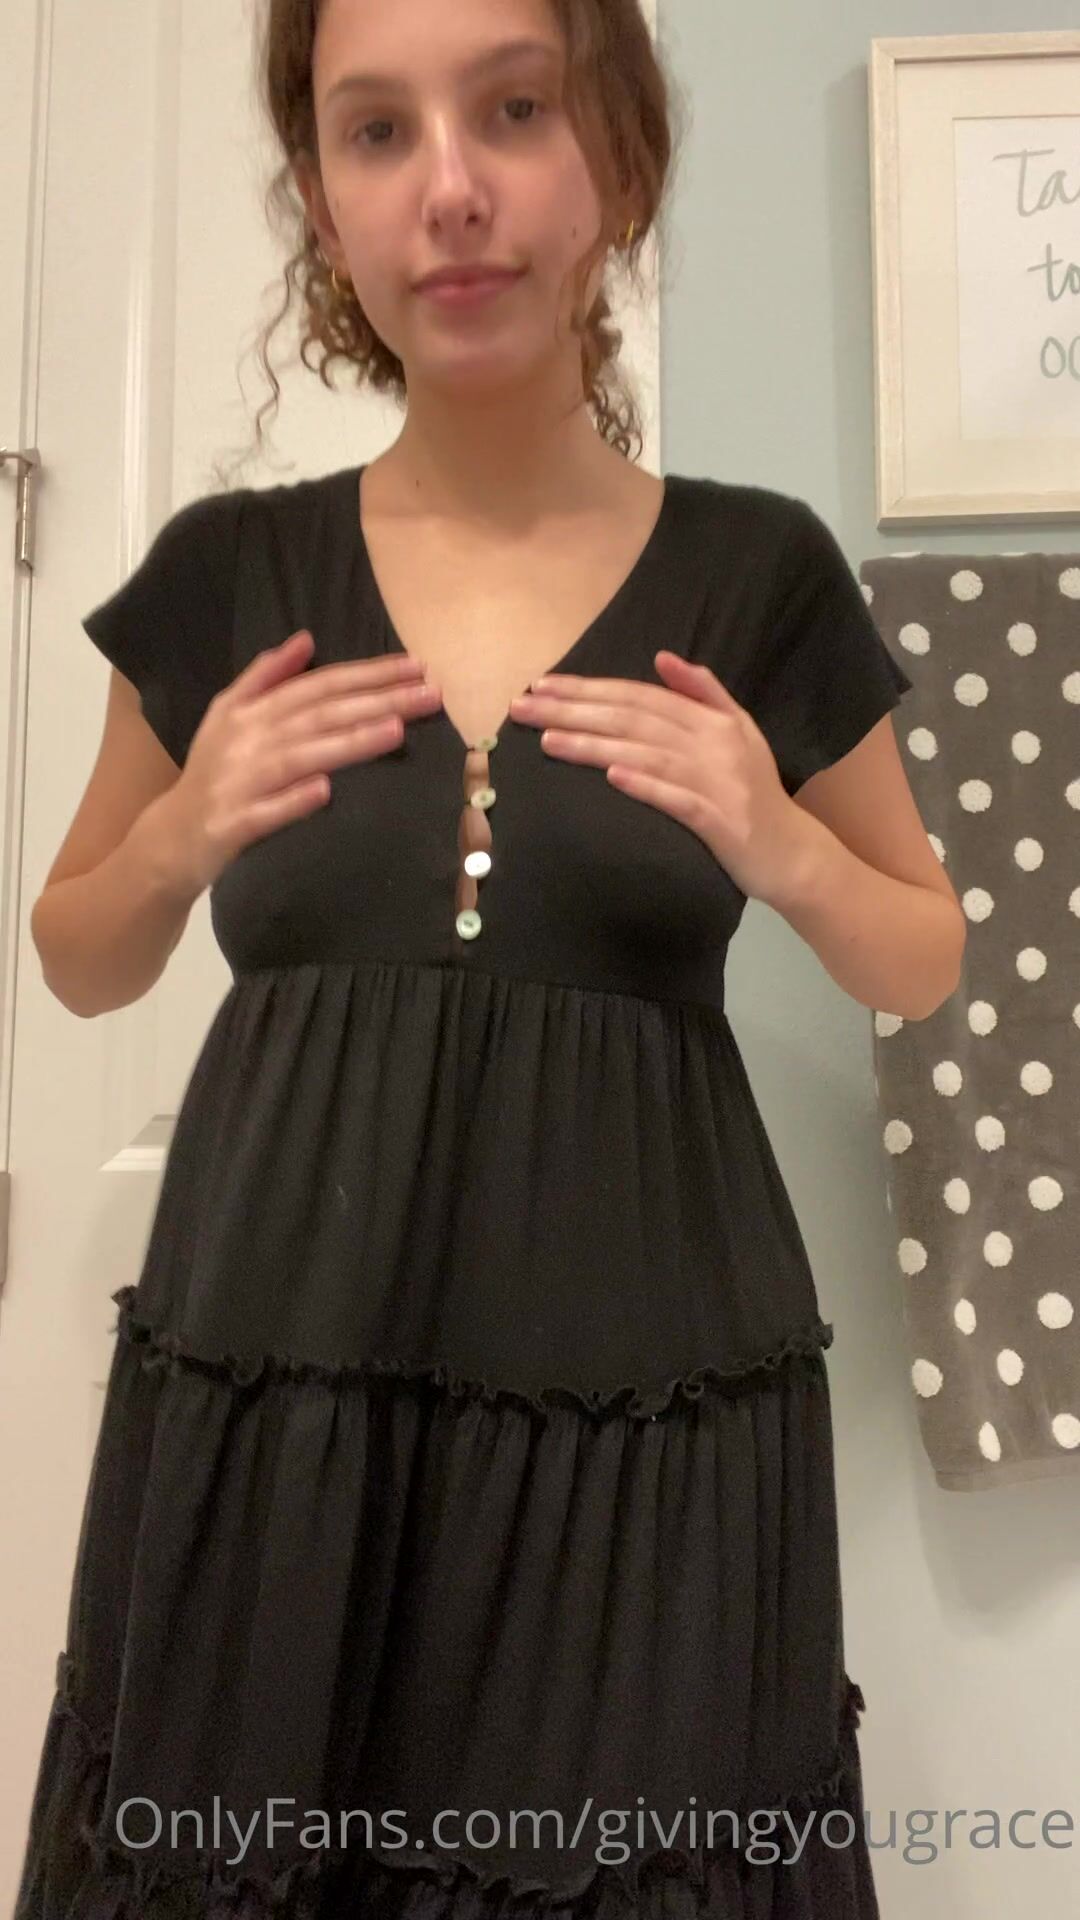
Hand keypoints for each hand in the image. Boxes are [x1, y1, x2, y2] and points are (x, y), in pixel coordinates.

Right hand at [157, 631, 441, 894]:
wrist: (171, 836)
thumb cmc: (213, 772)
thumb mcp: (228, 714)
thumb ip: (265, 676)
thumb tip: (305, 640)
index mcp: (250, 711)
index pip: (318, 685)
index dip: (366, 674)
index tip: (415, 667)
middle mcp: (246, 740)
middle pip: (319, 715)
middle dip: (377, 701)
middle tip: (429, 694)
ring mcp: (239, 783)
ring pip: (299, 757)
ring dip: (346, 743)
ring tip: (395, 730)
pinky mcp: (233, 825)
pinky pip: (267, 813)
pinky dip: (294, 801)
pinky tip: (325, 791)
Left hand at [509, 650, 809, 905]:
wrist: (792, 852)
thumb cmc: (756, 792)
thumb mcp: (739, 731)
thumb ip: (704, 692)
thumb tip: (663, 657)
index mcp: (711, 721)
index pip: (640, 697)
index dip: (589, 688)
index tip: (541, 685)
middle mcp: (712, 744)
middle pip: (633, 720)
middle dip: (574, 710)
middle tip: (523, 708)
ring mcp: (716, 783)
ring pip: (646, 755)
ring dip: (596, 746)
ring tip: (548, 740)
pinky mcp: (719, 822)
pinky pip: (677, 799)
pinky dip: (646, 786)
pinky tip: (612, 776)